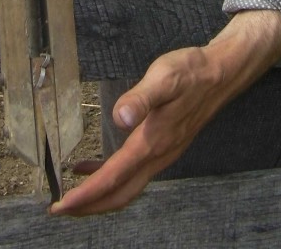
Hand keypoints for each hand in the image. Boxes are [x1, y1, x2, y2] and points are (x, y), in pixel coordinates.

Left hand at [49, 10, 280, 216]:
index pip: (113, 178)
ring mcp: (163, 154)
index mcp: (152, 142)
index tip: (61, 204)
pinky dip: (112, 176)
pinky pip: (134, 172)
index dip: (86, 195)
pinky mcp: (164, 145)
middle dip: (89, 206)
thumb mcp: (164, 77)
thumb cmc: (191, 72)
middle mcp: (158, 155)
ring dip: (100, 194)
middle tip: (59, 209)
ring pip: (128, 187)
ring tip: (73, 195)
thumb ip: (141, 98)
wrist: (221, 73)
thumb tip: (120, 117)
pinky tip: (95, 164)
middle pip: (120, 194)